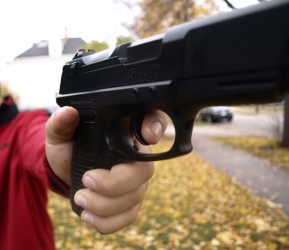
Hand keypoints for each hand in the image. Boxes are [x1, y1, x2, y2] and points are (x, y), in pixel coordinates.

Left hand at [45, 107, 166, 233]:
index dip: (156, 126)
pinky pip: (129, 216)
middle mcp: (138, 157)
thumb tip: (68, 114)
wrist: (66, 175)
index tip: (147, 136)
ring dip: (104, 204)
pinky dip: (107, 220)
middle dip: (114, 182)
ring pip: (135, 197)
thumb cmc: (68, 150)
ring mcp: (137, 182)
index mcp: (125, 133)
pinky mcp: (131, 204)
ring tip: (81, 198)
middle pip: (144, 171)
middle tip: (87, 179)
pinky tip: (89, 215)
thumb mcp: (60, 135)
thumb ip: (61, 124)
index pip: (153, 121)